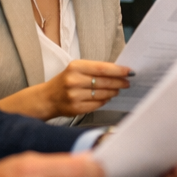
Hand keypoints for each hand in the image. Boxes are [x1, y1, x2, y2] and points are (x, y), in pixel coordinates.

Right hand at [0, 60, 131, 119]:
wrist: (47, 98)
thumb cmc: (65, 81)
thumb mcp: (76, 69)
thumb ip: (94, 69)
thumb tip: (118, 70)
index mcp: (75, 67)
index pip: (102, 68)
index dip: (118, 70)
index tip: (129, 71)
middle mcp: (74, 81)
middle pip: (104, 82)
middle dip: (119, 82)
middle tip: (127, 82)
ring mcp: (74, 96)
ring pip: (102, 94)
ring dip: (113, 91)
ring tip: (118, 89)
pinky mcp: (75, 108)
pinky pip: (97, 104)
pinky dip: (105, 100)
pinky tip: (108, 97)